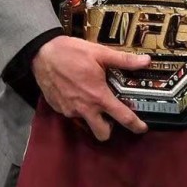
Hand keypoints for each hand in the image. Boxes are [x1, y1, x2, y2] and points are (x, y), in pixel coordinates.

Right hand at [31, 35, 149, 140]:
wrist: (42, 53)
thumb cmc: (70, 52)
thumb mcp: (99, 52)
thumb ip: (124, 60)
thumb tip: (145, 61)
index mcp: (98, 95)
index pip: (122, 117)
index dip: (135, 125)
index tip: (142, 128)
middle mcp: (85, 108)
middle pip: (102, 134)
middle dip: (109, 129)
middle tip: (111, 115)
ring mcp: (70, 110)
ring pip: (86, 125)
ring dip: (92, 118)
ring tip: (92, 101)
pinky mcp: (59, 108)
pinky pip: (72, 115)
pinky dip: (78, 109)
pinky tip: (77, 94)